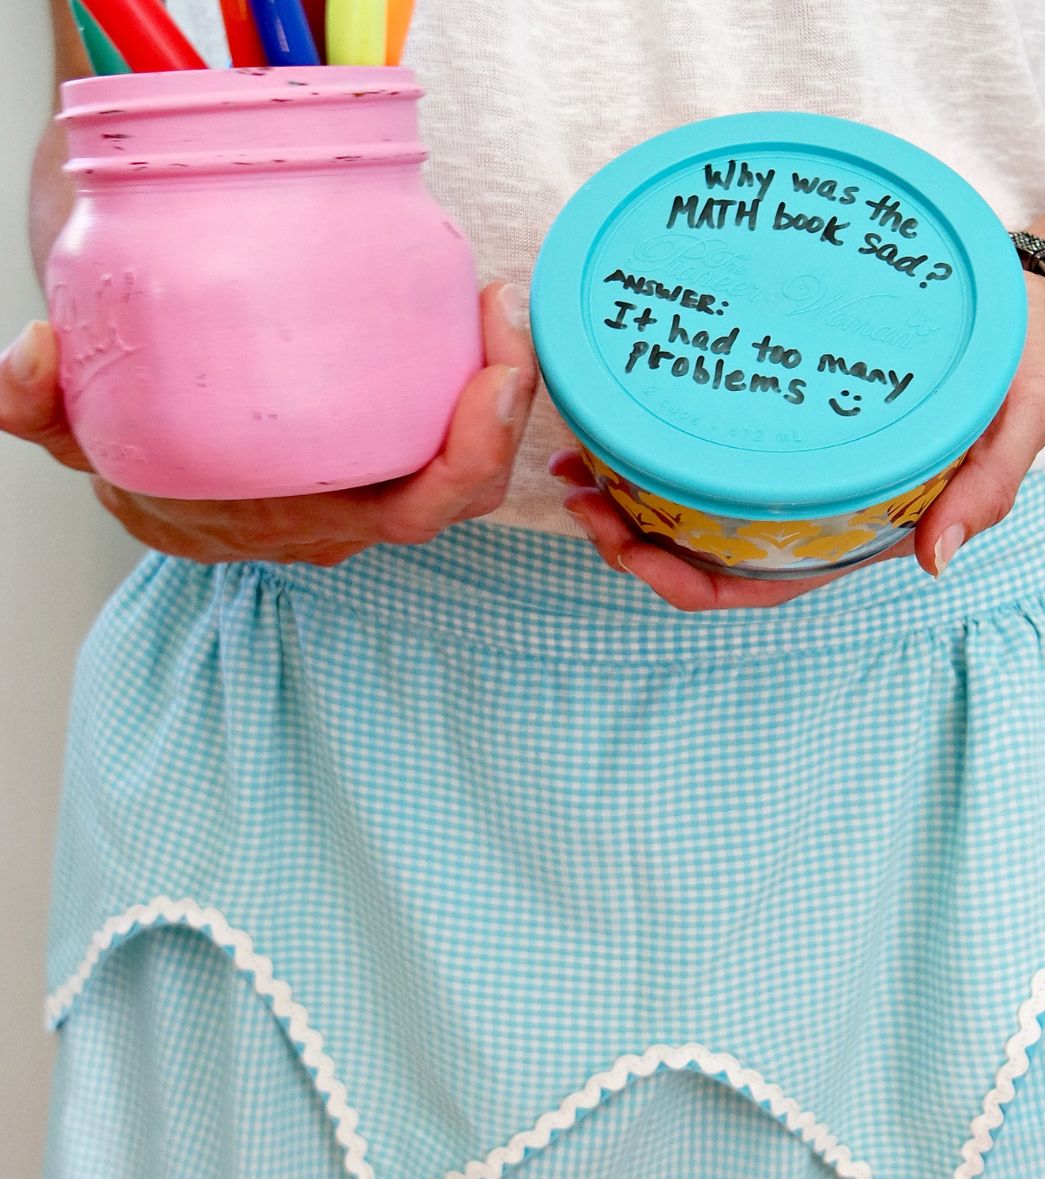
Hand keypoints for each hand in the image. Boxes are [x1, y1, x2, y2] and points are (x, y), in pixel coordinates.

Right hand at [0, 282, 536, 565]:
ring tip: (497, 303)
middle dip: (508, 406)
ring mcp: (370, 489)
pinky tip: (468, 318)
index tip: (494, 369)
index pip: (413, 510)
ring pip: (469, 464)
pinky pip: (446, 436)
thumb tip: (28, 357)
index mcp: (301, 519)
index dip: (471, 453)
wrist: (150, 479)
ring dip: (500, 391)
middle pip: (466, 487)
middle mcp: (351, 515)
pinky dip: (472, 387)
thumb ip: (38, 407)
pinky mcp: (379, 453)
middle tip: (504, 307)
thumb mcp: (76, 431)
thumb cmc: (138, 454)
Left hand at [552, 274, 1044, 610]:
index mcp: (846, 532)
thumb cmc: (1006, 367)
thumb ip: (986, 488)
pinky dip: (645, 446)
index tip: (627, 548)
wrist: (1002, 304)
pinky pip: (695, 451)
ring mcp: (779, 473)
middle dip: (627, 540)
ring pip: (683, 507)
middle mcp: (801, 513)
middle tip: (576, 491)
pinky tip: (609, 419)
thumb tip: (935, 560)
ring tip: (573, 458)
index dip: (681, 583)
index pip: (750, 585)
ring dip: (621, 495)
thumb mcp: (1017, 420)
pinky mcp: (768, 428)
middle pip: (696, 554)